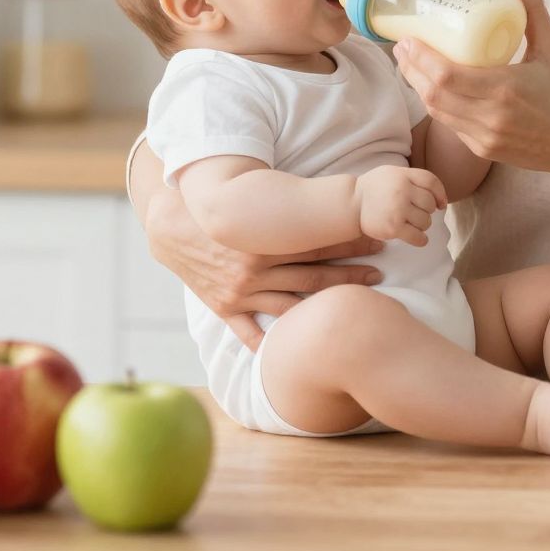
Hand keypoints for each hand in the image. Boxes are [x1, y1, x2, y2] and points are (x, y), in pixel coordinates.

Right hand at [135, 145, 383, 346]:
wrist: (170, 227)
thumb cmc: (217, 211)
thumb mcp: (251, 204)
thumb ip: (286, 208)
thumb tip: (330, 195)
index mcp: (263, 240)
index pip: (318, 242)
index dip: (350, 242)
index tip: (378, 241)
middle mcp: (254, 269)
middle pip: (313, 274)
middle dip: (349, 274)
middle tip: (379, 274)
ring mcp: (240, 292)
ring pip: (292, 304)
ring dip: (323, 305)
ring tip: (352, 306)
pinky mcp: (225, 307)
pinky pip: (250, 332)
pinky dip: (270, 345)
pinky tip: (294, 355)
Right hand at [353, 165, 448, 245]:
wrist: (352, 202)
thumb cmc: (376, 188)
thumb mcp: (393, 173)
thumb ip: (414, 179)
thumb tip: (439, 200)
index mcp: (403, 175)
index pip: (431, 182)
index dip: (440, 194)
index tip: (441, 205)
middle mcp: (402, 191)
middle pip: (430, 204)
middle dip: (427, 211)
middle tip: (416, 214)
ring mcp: (398, 210)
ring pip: (426, 221)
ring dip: (422, 225)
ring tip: (411, 223)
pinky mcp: (393, 228)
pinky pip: (417, 237)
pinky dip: (421, 240)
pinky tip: (418, 238)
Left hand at [393, 0, 549, 178]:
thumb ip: (532, 11)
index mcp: (505, 89)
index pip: (447, 75)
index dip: (420, 57)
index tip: (409, 38)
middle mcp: (490, 117)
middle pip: (433, 93)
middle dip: (411, 69)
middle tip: (402, 45)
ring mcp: (484, 137)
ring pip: (436, 111)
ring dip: (418, 86)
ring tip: (410, 63)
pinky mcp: (483, 150)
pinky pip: (449, 124)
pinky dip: (436, 103)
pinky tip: (431, 86)